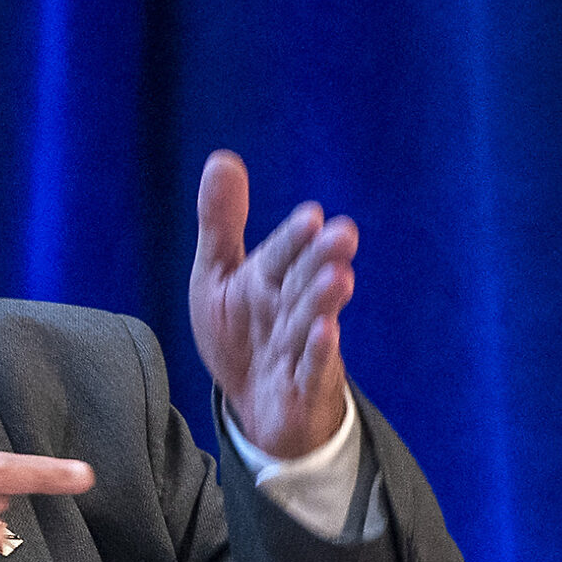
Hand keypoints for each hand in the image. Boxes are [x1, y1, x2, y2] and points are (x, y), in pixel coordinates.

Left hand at [189, 150, 356, 459]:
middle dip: (319, 260)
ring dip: (322, 302)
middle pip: (303, 283)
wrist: (258, 404)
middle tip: (342, 234)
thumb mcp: (219, 277)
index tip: (310, 216)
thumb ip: (221, 223)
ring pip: (310, 324)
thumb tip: (222, 157)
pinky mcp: (303, 389)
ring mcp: (300, 350)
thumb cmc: (242, 334)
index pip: (280, 255)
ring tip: (338, 278)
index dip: (294, 239)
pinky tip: (326, 333)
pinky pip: (310, 371)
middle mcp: (290, 310)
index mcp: (269, 280)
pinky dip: (317, 354)